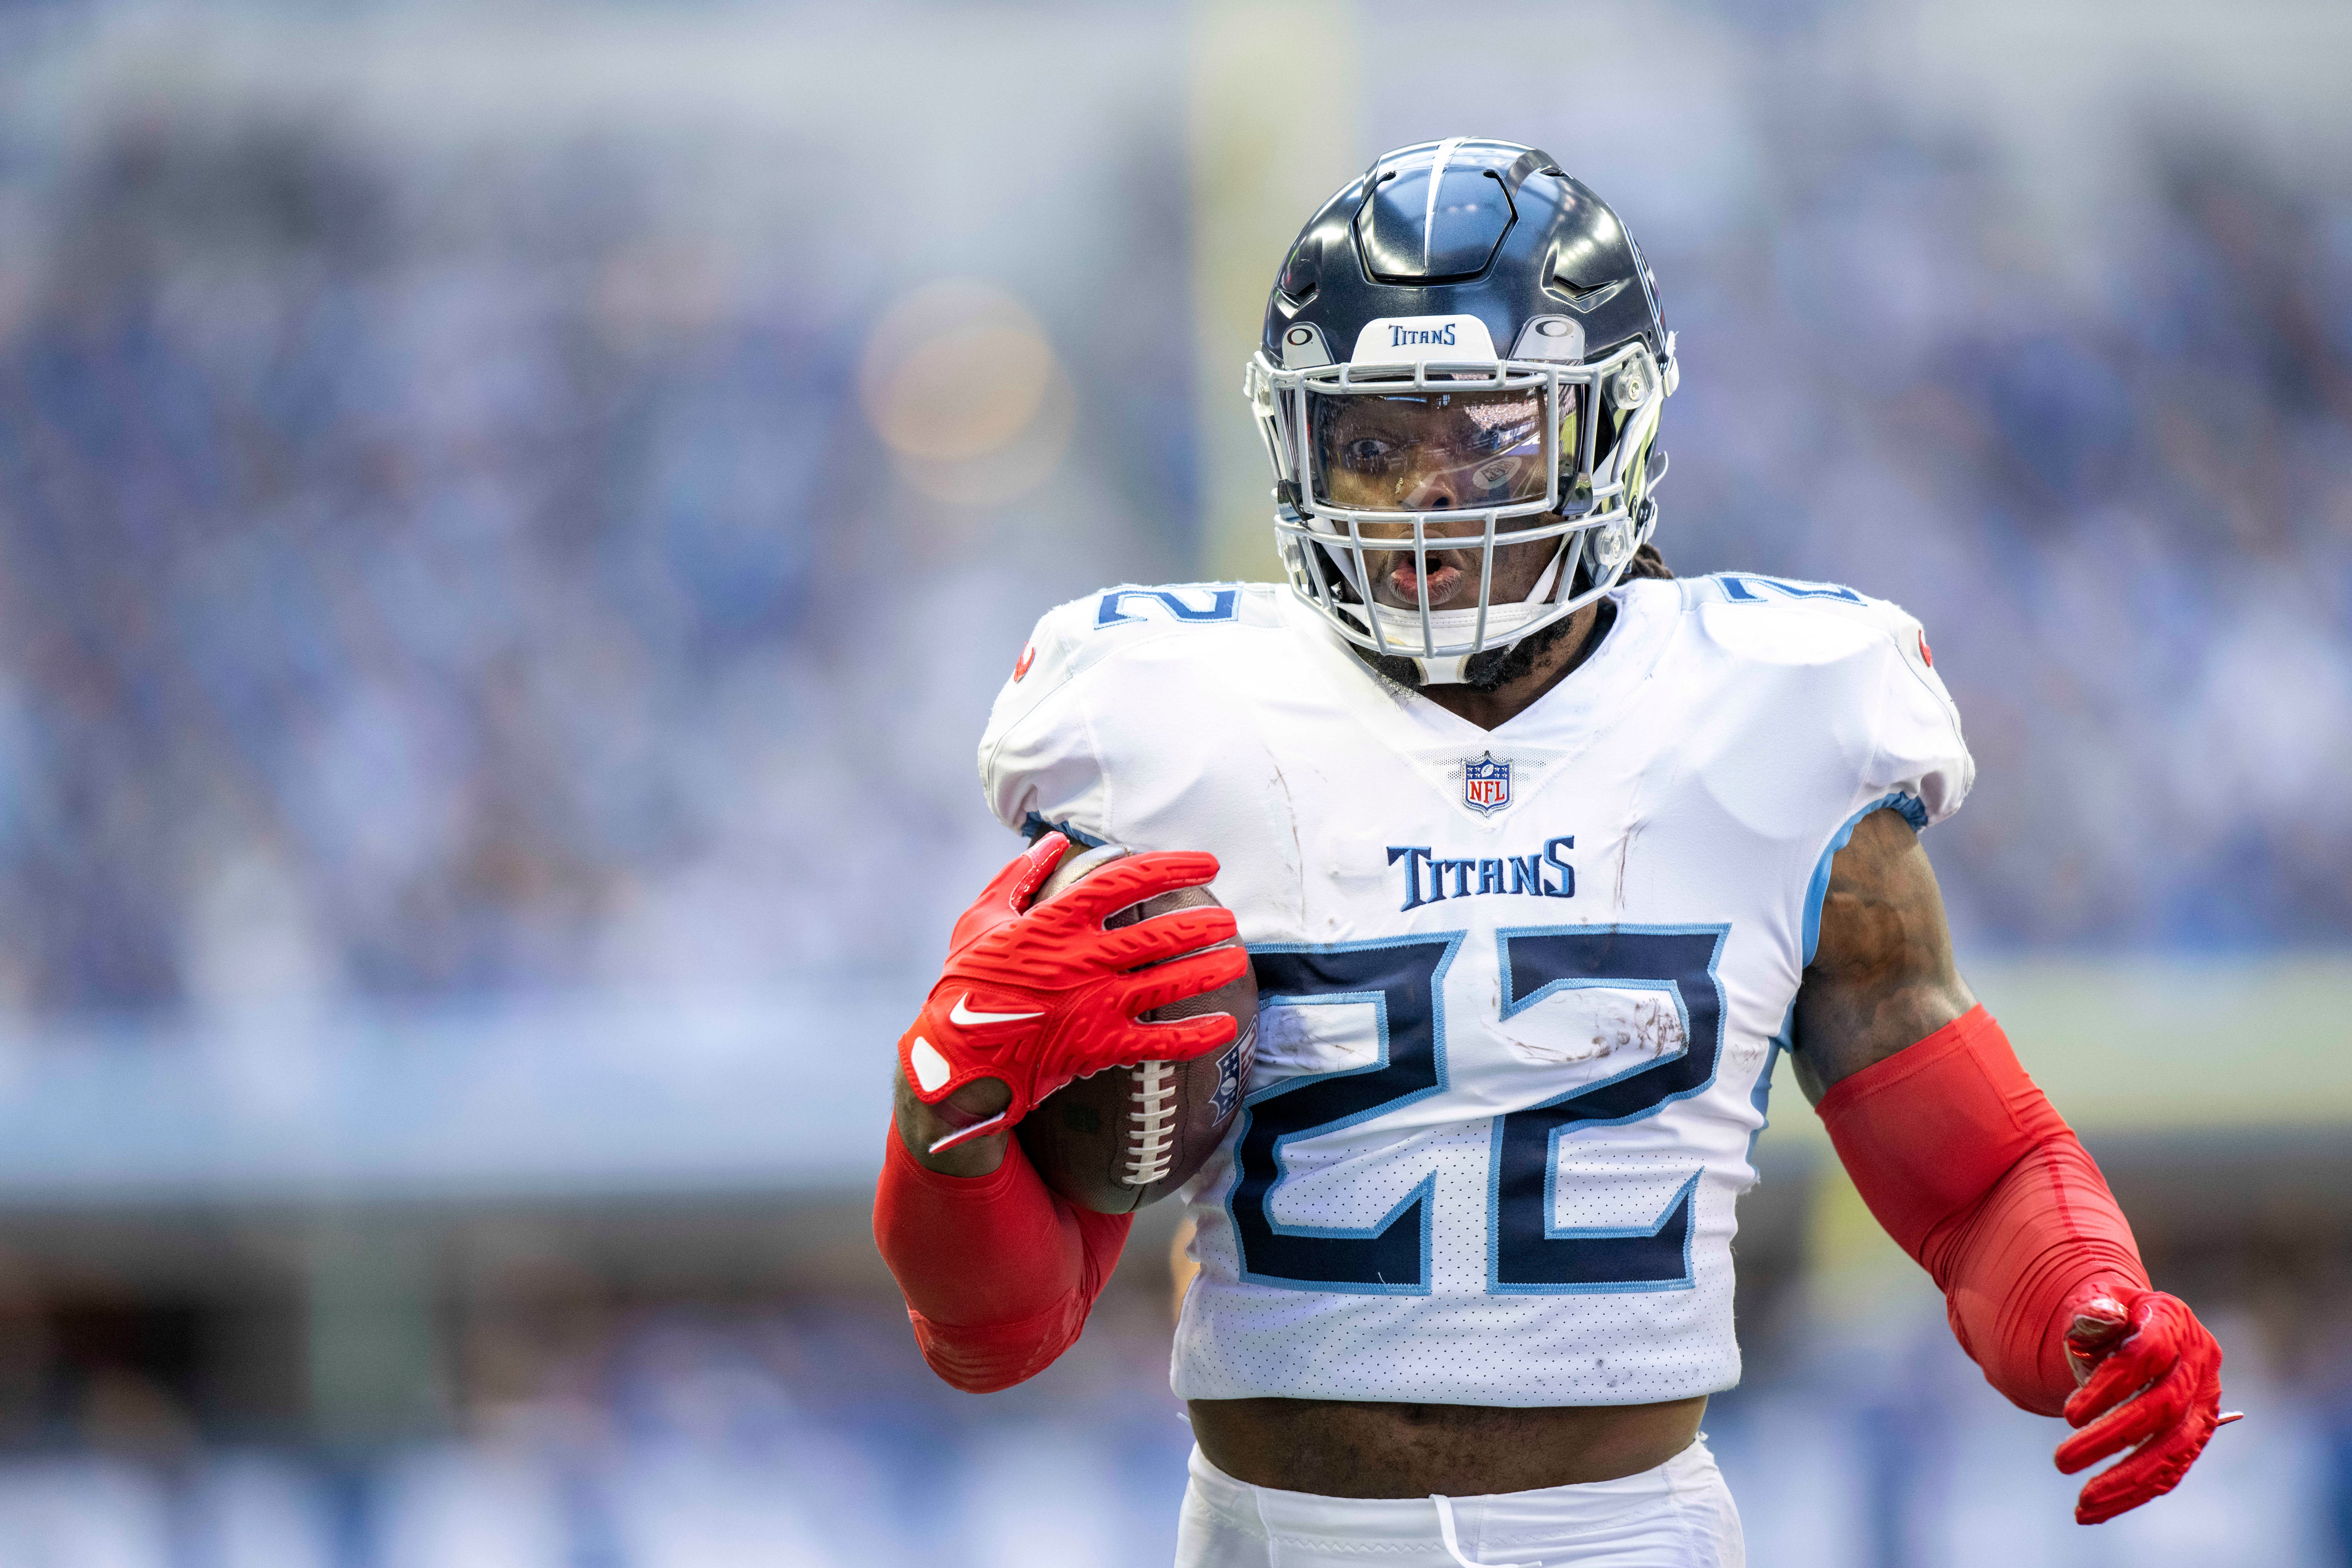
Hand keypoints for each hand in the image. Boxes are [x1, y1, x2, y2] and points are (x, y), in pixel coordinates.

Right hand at [896, 834, 1247, 1151]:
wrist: (955, 1056)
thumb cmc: (966, 982)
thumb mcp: (981, 918)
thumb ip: (1018, 876)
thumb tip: (1053, 841)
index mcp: (1056, 921)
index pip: (1126, 880)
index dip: (1172, 866)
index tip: (1206, 862)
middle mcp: (1083, 959)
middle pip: (1159, 932)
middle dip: (1203, 922)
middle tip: (1229, 917)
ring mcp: (1094, 1004)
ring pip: (1168, 982)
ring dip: (1209, 969)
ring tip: (1237, 958)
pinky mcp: (1099, 1046)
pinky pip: (1159, 1042)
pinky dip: (1196, 1035)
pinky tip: (1225, 1025)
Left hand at [2054, 1285, 2233, 1524]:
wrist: (2137, 1326)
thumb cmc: (2111, 1315)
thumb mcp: (2099, 1297)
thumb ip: (2096, 1309)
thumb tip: (2100, 1317)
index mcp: (2173, 1321)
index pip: (2147, 1355)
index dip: (2110, 1385)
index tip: (2069, 1415)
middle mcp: (2199, 1364)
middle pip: (2160, 1409)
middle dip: (2110, 1439)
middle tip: (2061, 1461)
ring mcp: (2204, 1403)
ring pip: (2173, 1451)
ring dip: (2126, 1481)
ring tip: (2082, 1504)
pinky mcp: (2197, 1434)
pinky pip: (2172, 1470)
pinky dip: (2135, 1494)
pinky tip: (2097, 1510)